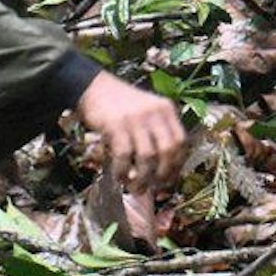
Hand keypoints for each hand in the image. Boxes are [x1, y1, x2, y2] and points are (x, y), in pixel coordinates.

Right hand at [75, 72, 185, 189]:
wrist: (94, 87)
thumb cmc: (121, 106)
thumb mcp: (146, 113)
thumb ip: (155, 135)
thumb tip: (161, 173)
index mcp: (166, 109)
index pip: (181, 140)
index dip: (178, 164)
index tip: (170, 179)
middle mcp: (155, 112)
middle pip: (169, 150)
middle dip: (164, 174)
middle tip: (156, 188)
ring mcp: (136, 118)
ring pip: (148, 156)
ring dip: (143, 178)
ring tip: (137, 188)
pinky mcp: (116, 125)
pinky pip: (124, 155)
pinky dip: (123, 171)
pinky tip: (120, 177)